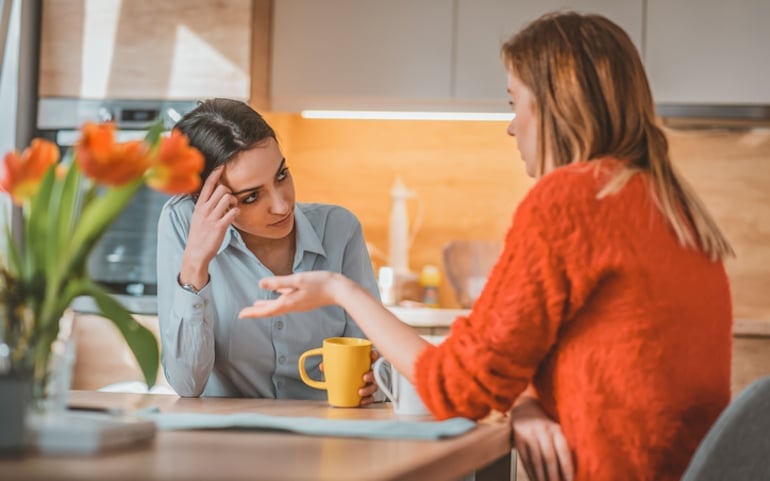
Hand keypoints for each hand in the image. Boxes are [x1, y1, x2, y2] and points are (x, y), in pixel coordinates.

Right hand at [180, 167, 238, 286]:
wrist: (195, 253)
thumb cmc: (199, 235)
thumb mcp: (198, 217)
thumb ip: (205, 205)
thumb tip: (215, 196)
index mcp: (199, 205)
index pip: (208, 184)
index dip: (216, 173)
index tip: (223, 166)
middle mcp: (205, 209)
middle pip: (222, 188)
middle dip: (229, 192)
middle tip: (229, 202)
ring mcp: (212, 217)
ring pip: (228, 198)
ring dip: (234, 202)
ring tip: (232, 210)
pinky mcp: (220, 226)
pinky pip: (233, 212)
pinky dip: (236, 212)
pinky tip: (234, 216)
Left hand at [239, 271, 351, 317]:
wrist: (340, 290)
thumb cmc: (321, 283)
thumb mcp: (298, 280)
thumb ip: (279, 282)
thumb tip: (260, 284)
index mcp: (288, 302)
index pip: (266, 310)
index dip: (253, 313)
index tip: (240, 315)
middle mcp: (292, 305)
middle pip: (271, 310)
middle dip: (256, 311)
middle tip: (244, 313)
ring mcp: (299, 303)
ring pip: (278, 306)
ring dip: (266, 306)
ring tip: (256, 305)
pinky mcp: (305, 300)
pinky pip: (287, 301)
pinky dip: (278, 299)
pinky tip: (278, 294)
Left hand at [318, 349, 379, 406]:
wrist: (339, 390)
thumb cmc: (341, 375)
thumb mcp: (335, 368)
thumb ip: (329, 365)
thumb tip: (323, 366)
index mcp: (362, 364)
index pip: (372, 357)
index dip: (374, 355)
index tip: (372, 356)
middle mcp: (367, 373)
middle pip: (374, 373)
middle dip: (372, 375)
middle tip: (364, 378)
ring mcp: (368, 384)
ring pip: (374, 386)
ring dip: (369, 389)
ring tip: (360, 392)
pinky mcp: (366, 395)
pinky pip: (371, 398)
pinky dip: (367, 400)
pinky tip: (361, 401)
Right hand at [510, 394, 573, 480]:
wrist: (524, 408)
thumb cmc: (546, 423)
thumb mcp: (557, 427)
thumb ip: (565, 443)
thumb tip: (577, 466)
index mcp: (556, 429)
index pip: (563, 450)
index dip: (567, 467)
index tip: (570, 480)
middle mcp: (542, 431)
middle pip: (549, 459)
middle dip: (554, 476)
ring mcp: (529, 436)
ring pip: (536, 461)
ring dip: (541, 477)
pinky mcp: (519, 440)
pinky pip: (525, 460)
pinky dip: (530, 473)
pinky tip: (534, 479)